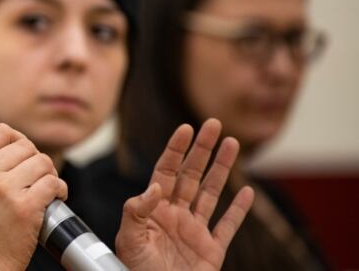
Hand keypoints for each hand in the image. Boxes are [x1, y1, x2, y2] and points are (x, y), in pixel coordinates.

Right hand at [0, 123, 67, 270]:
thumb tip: (9, 141)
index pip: (0, 131)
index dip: (18, 139)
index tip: (23, 152)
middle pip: (25, 145)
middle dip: (36, 160)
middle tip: (36, 177)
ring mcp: (4, 190)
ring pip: (42, 162)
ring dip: (50, 174)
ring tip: (45, 188)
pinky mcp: (25, 206)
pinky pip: (53, 182)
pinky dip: (60, 189)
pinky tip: (54, 198)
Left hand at [115, 118, 254, 270]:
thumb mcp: (128, 239)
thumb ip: (136, 211)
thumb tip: (155, 187)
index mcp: (154, 210)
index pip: (166, 171)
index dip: (176, 150)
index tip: (186, 128)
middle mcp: (176, 215)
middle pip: (191, 175)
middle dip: (202, 149)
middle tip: (213, 124)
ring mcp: (195, 232)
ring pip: (212, 194)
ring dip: (222, 169)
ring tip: (232, 143)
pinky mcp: (211, 250)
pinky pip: (227, 226)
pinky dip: (239, 210)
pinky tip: (247, 191)